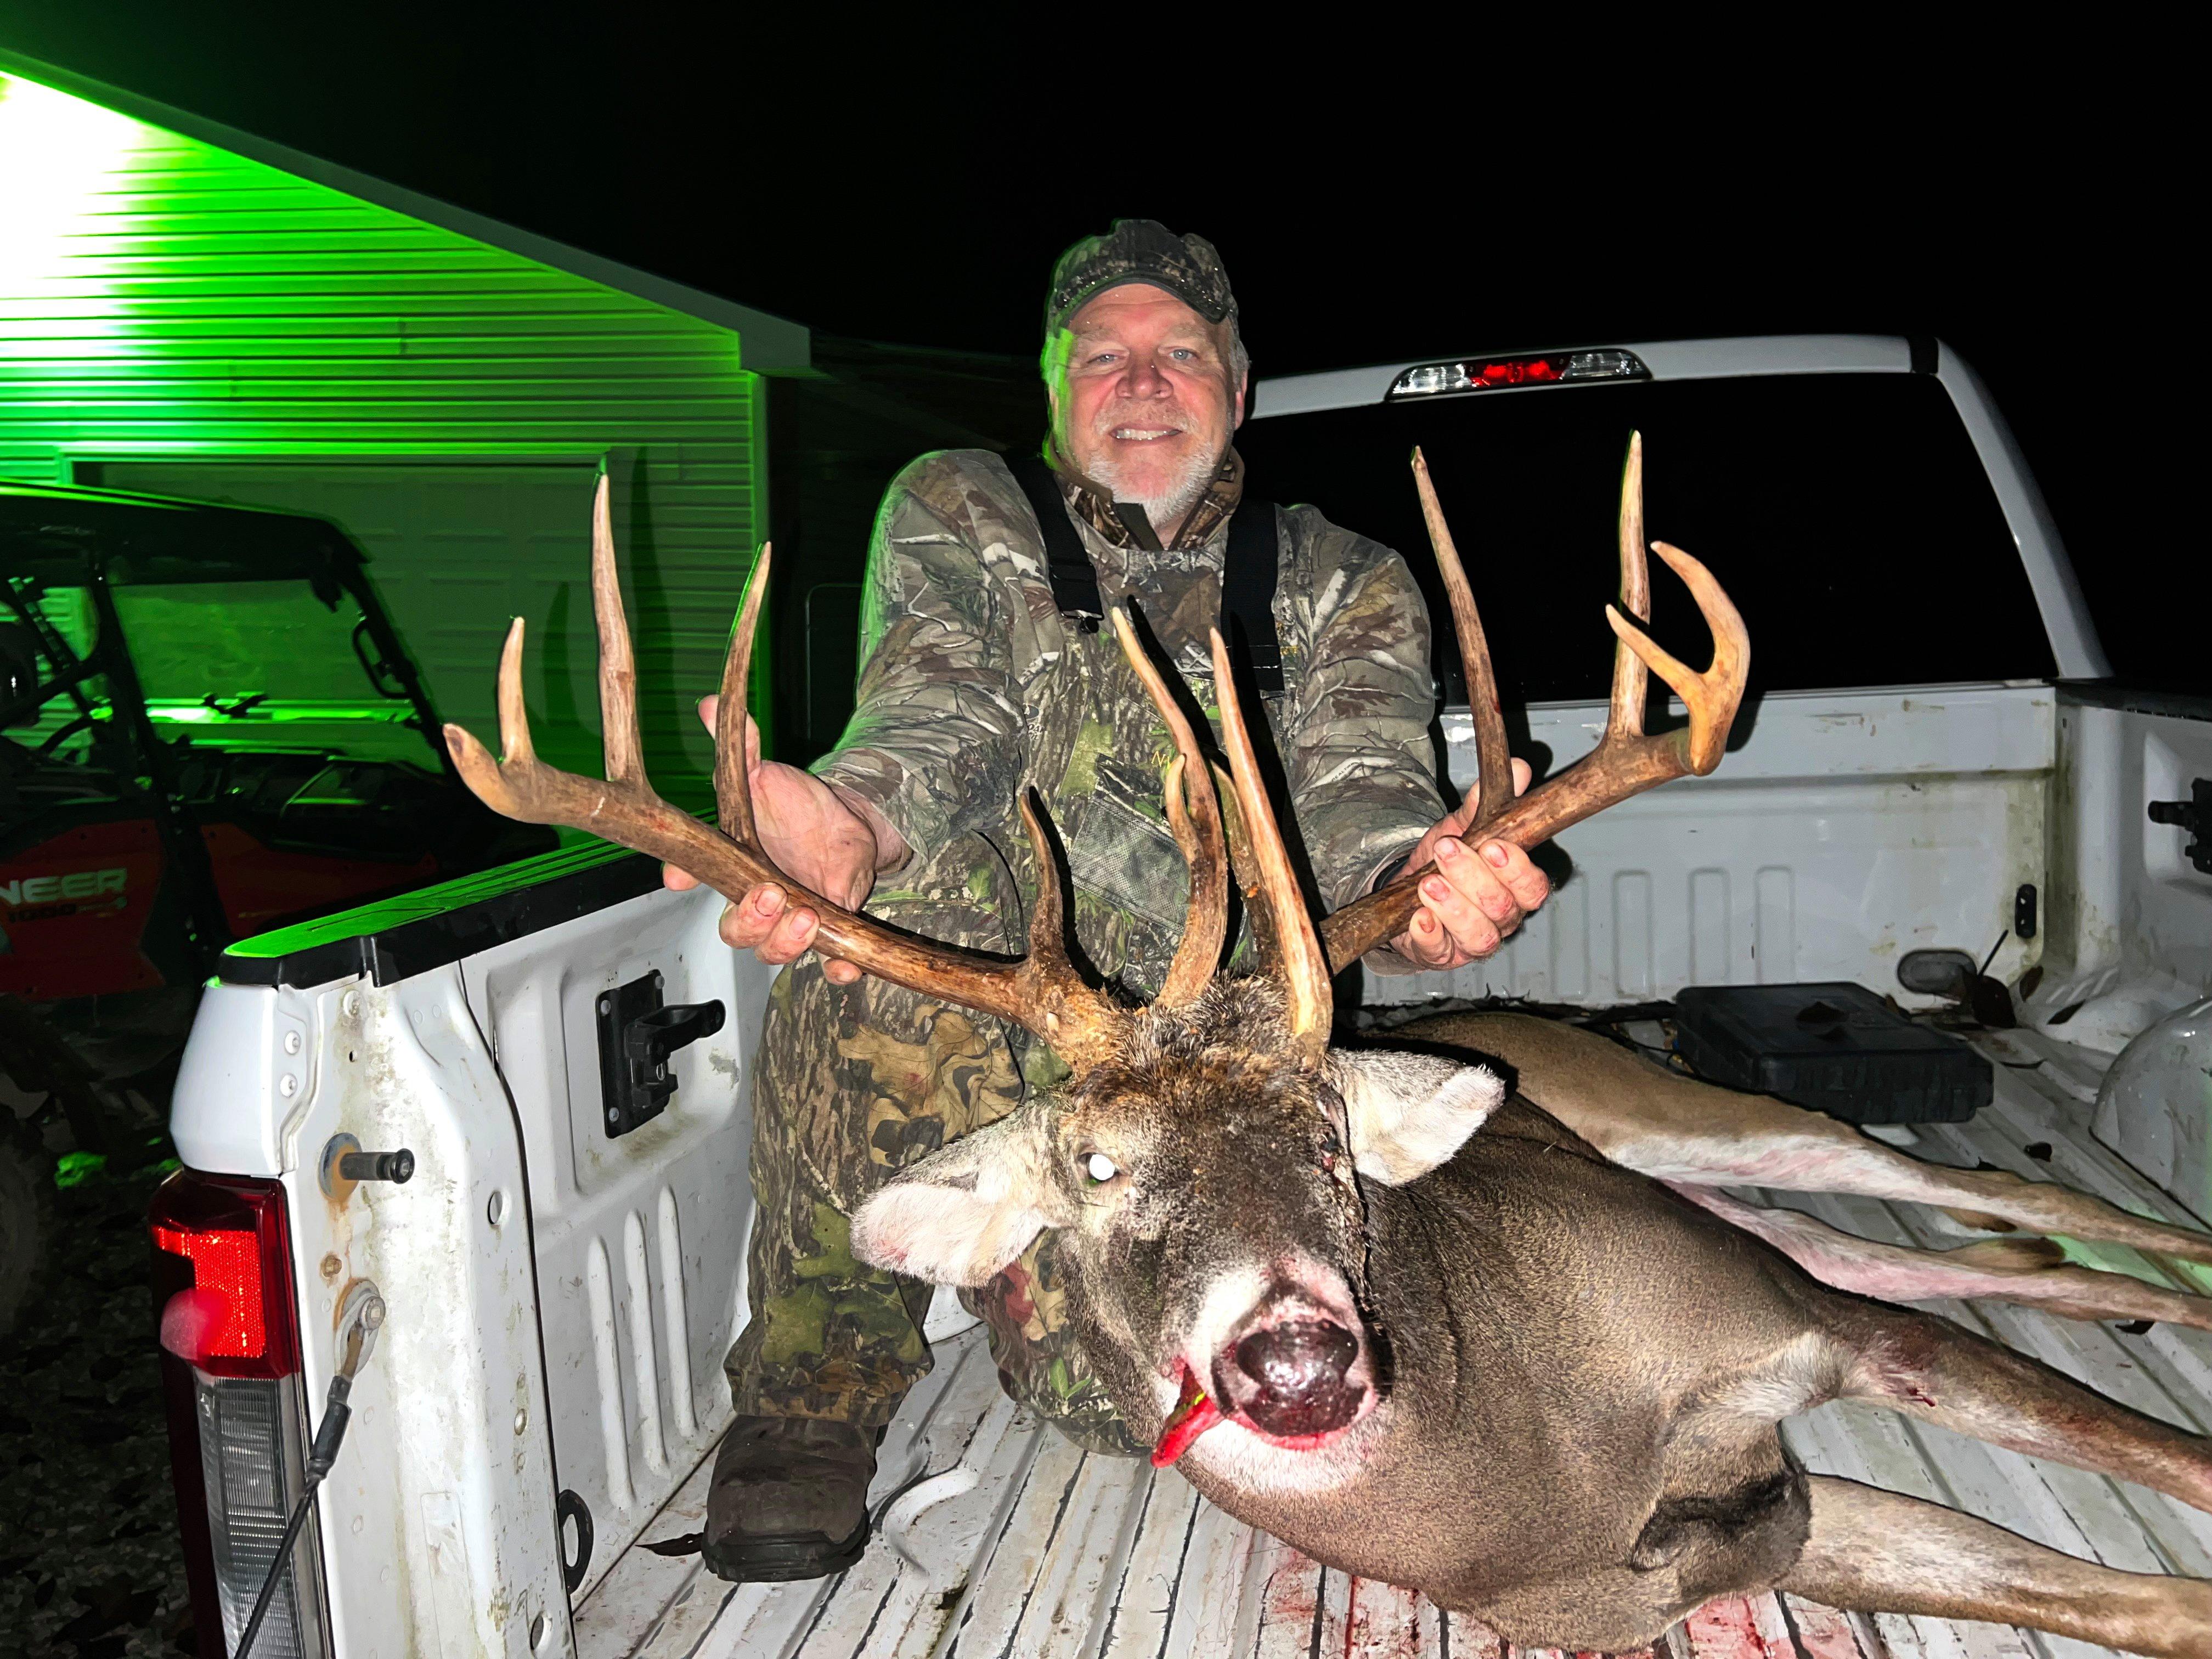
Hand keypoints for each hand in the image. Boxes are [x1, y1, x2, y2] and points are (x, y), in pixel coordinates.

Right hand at [661, 695, 906, 984]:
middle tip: (769, 894)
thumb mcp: (767, 774)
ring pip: (774, 952)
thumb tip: (710, 703)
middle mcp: (753, 902)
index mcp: (728, 867)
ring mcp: (790, 924)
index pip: (693, 878)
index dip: (682, 879)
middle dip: (749, 919)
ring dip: (786, 942)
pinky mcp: (830, 935)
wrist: (849, 824)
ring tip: (806, 916)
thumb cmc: (795, 806)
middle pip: (735, 931)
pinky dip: (837, 971)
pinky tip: (846, 967)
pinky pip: (829, 967)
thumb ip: (741, 747)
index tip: (679, 877)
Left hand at [1388, 757, 1549, 968]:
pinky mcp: (1442, 955)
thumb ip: (1485, 803)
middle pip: (1501, 907)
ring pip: (1478, 935)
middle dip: (1473, 878)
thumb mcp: (1462, 827)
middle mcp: (1501, 919)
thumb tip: (1518, 768)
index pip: (1532, 886)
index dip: (1516, 868)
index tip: (1493, 845)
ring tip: (1428, 884)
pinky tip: (1418, 917)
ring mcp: (1473, 942)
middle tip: (1447, 850)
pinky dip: (1429, 934)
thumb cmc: (1446, 861)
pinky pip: (1439, 952)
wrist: (1409, 891)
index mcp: (1515, 888)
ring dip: (1453, 907)